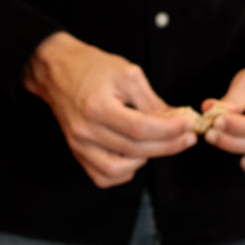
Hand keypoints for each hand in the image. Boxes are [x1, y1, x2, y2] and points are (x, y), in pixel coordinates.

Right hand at [23, 32, 195, 187]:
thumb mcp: (127, 74)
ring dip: (145, 160)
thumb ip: (152, 101)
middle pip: (134, 150)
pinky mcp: (77, 153)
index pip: (140, 128)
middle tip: (187, 136)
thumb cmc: (91, 67)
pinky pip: (104, 176)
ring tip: (156, 143)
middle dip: (168, 145)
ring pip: (118, 170)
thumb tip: (176, 121)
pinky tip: (134, 155)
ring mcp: (78, 145)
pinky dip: (124, 171)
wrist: (57, 71)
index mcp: (97, 106)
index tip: (188, 124)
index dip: (169, 130)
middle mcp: (85, 130)